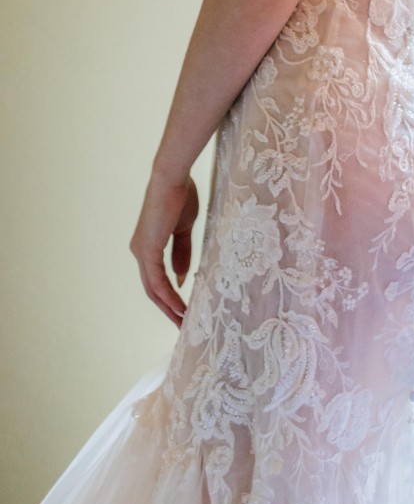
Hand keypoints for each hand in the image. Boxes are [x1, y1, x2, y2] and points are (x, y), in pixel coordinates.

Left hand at [130, 169, 199, 326]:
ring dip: (168, 307)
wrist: (173, 179)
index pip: (156, 278)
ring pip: (153, 289)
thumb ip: (181, 253)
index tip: (184, 308)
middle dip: (167, 308)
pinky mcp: (147, 251)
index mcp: (148, 246)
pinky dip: (169, 296)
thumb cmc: (180, 197)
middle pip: (152, 289)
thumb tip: (180, 278)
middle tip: (182, 324)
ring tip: (183, 321)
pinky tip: (180, 307)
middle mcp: (140, 252)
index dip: (169, 295)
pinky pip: (157, 281)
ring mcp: (141, 252)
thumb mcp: (184, 229)